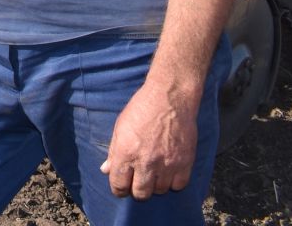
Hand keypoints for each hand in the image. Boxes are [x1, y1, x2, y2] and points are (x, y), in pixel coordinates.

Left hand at [99, 81, 197, 198]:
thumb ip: (113, 151)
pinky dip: (173, 182)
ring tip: (154, 173)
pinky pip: (179, 186)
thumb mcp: (120, 127)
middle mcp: (146, 162)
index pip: (119, 184)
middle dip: (137, 190)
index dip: (118, 189)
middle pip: (140, 193)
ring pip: (160, 191)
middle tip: (138, 181)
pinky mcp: (185, 163)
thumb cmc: (142, 109)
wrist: (170, 98)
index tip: (121, 187)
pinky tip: (169, 172)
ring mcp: (167, 164)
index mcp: (126, 152)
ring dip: (156, 185)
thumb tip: (106, 170)